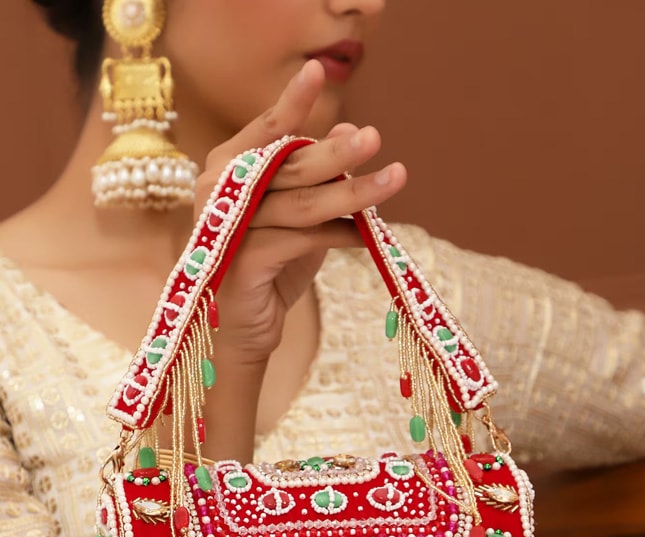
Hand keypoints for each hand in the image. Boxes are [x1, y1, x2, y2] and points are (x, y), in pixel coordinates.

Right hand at [194, 59, 406, 364]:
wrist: (246, 327)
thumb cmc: (269, 264)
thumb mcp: (298, 215)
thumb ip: (318, 176)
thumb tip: (352, 129)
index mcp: (227, 169)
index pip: (265, 129)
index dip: (292, 102)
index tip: (317, 70)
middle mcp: (220, 192)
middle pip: (289, 165)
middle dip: (337, 152)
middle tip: (375, 138)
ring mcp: (230, 228)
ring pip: (303, 204)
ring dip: (353, 193)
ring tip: (394, 179)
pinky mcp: (245, 262)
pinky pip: (303, 240)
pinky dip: (339, 234)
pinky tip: (367, 234)